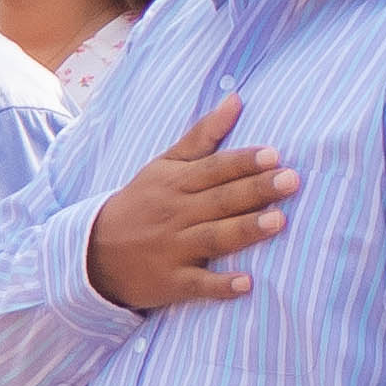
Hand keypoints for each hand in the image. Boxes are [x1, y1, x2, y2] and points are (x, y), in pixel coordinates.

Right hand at [84, 100, 297, 310]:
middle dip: (255, 190)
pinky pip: (198, 284)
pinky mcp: (171, 281)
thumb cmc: (141, 203)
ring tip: (278, 221)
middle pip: (220, 200)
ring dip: (245, 230)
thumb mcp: (164, 165)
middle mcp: (176, 213)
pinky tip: (246, 284)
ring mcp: (173, 249)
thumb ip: (202, 135)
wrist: (95, 252)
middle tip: (291, 180)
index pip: (214, 168)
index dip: (243, 161)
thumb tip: (236, 99)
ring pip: (213, 237)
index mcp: (176, 183)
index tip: (274, 154)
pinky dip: (220, 286)